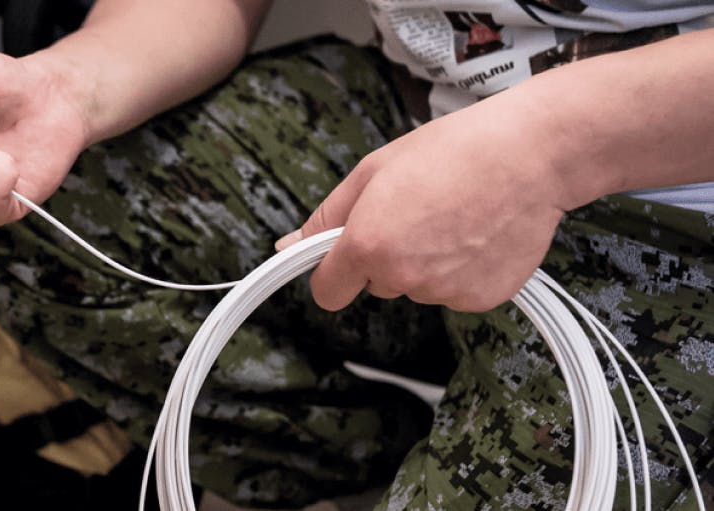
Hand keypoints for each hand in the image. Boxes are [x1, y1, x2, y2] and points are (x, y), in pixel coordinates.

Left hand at [275, 87, 572, 311]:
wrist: (531, 155)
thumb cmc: (451, 152)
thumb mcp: (373, 172)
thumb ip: (325, 218)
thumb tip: (285, 247)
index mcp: (368, 245)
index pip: (327, 292)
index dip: (332, 272)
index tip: (342, 257)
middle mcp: (403, 277)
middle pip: (375, 285)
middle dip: (385, 256)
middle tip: (417, 210)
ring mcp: (445, 291)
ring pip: (416, 287)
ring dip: (426, 262)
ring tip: (454, 215)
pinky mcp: (482, 299)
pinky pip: (454, 291)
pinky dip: (462, 270)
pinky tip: (478, 233)